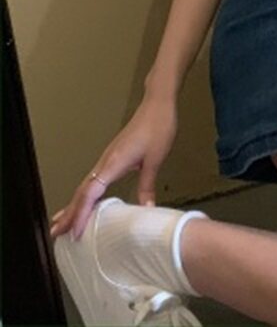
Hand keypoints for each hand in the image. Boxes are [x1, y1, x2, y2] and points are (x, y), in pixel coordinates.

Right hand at [48, 94, 177, 240]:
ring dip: (74, 205)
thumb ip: (147, 185)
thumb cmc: (158, 128)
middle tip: (56, 234)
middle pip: (82, 191)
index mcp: (113, 162)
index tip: (75, 233)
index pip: (91, 193)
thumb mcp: (155, 159)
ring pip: (85, 186)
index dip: (82, 214)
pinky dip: (85, 194)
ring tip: (63, 223)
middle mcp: (105, 161)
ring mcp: (107, 158)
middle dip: (69, 213)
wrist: (157, 105)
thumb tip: (146, 209)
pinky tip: (86, 201)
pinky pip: (93, 180)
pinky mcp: (112, 157)